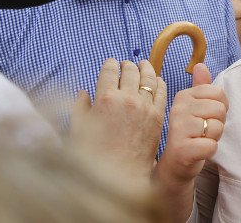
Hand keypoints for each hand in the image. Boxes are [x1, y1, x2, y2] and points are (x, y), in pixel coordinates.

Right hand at [70, 59, 165, 178]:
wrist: (118, 176)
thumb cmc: (93, 156)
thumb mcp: (78, 129)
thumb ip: (80, 107)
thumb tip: (83, 93)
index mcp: (104, 98)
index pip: (109, 70)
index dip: (110, 64)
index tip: (111, 63)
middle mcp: (125, 99)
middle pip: (129, 71)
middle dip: (127, 65)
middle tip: (127, 64)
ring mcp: (144, 107)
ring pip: (148, 77)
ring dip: (146, 68)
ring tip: (143, 65)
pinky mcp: (157, 116)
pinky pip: (161, 92)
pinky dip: (159, 82)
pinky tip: (158, 80)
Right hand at [155, 63, 227, 184]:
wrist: (175, 164)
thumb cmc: (191, 134)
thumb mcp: (196, 108)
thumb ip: (201, 87)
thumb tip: (200, 65)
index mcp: (183, 96)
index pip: (218, 93)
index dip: (219, 108)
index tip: (206, 117)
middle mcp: (178, 109)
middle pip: (220, 110)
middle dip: (217, 123)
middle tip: (203, 132)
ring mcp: (178, 128)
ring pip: (217, 127)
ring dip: (213, 137)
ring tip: (200, 140)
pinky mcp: (182, 148)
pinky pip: (212, 145)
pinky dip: (210, 151)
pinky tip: (198, 152)